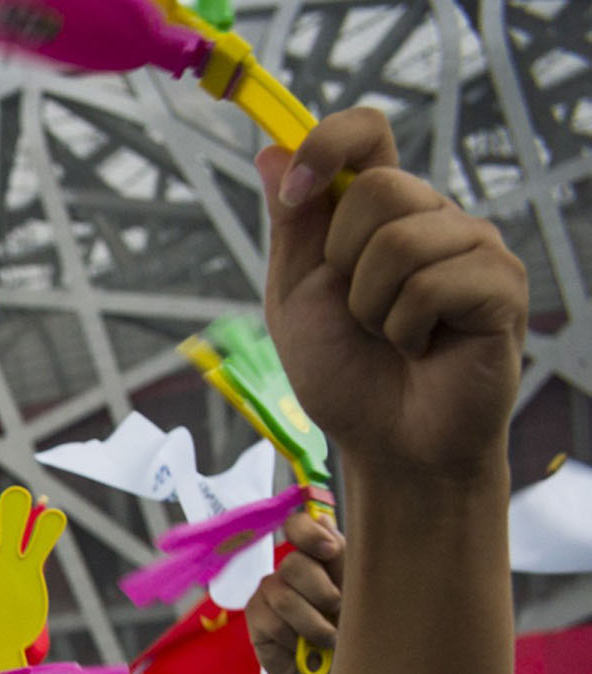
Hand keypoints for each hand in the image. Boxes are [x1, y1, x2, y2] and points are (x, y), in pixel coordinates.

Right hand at [248, 512, 343, 673]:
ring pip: (285, 596)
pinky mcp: (256, 618)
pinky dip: (294, 639)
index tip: (329, 552)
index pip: (299, 525)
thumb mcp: (359, 592)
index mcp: (319, 555)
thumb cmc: (355, 632)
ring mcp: (270, 593)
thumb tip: (324, 517)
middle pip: (295, 563)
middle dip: (321, 591)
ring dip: (313, 623)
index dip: (308, 533)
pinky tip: (303, 648)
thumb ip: (343, 556)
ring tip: (329, 640)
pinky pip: (272, 622)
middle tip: (337, 611)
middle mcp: (291, 570)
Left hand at [262, 110, 524, 481]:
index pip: (367, 133)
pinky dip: (407, 328)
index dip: (328, 144)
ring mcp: (474, 246)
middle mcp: (434, 216)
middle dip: (343, 263)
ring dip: (372, 306)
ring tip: (391, 335)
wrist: (388, 441)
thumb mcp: (297, 296)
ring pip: (402, 240)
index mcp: (382, 211)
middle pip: (376, 189)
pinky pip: (434, 284)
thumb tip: (271, 151)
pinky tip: (423, 348)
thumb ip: (292, 226)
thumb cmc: (346, 370)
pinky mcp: (501, 284)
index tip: (297, 190)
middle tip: (359, 312)